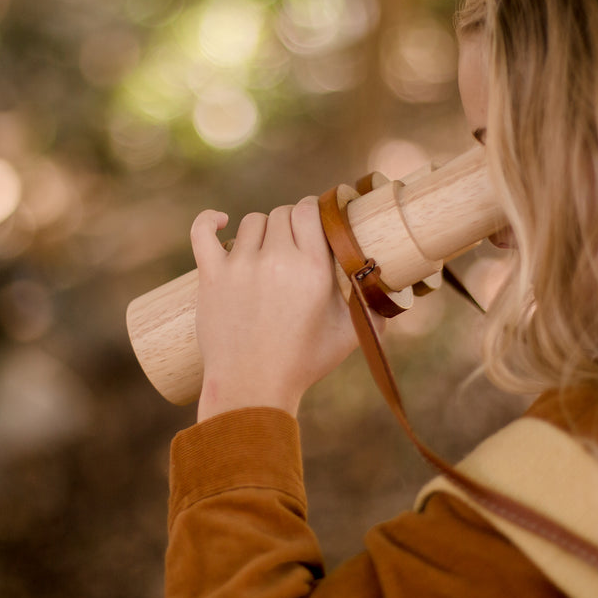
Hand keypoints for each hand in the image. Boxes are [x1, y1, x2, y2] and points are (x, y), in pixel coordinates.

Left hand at [190, 195, 358, 422]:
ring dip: (261, 230)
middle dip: (291, 224)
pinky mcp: (211, 277)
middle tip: (293, 245)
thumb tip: (395, 291)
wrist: (251, 388)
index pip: (309, 210)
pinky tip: (219, 223)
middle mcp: (276, 260)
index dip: (313, 209)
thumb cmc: (302, 364)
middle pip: (282, 213)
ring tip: (266, 251)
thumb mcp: (348, 336)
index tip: (315, 220)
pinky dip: (209, 222)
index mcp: (311, 268)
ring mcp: (239, 266)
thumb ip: (372, 307)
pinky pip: (202, 232)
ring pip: (251, 222)